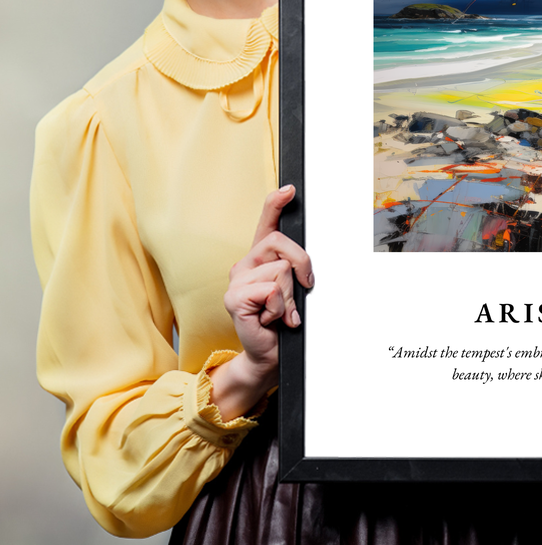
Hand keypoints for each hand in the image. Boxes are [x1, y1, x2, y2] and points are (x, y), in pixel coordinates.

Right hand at [209, 185, 313, 419]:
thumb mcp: (294, 290)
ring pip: (280, 270)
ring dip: (290, 296)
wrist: (269, 354)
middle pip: (281, 243)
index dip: (276, 203)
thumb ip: (295, 270)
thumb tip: (304, 263)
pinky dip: (280, 308)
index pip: (266, 223)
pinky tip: (271, 319)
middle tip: (303, 288)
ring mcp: (237, 280)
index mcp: (260, 258)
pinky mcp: (234, 298)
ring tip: (281, 312)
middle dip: (302, 265)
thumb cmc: (282, 322)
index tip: (290, 189)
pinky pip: (271, 290)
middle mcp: (245, 264)